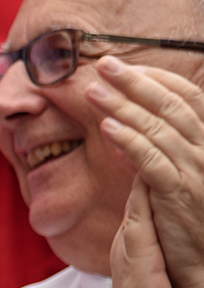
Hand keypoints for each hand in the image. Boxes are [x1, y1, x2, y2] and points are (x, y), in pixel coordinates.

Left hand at [90, 57, 203, 287]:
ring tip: (94, 90)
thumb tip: (136, 126)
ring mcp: (197, 172)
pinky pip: (153, 161)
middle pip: (171, 105)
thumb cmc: (191, 224)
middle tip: (103, 63)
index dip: (156, 79)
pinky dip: (131, 141)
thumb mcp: (182, 179)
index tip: (126, 66)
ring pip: (159, 128)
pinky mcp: (180, 194)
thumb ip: (165, 151)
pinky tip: (108, 127)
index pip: (187, 98)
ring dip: (124, 105)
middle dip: (136, 81)